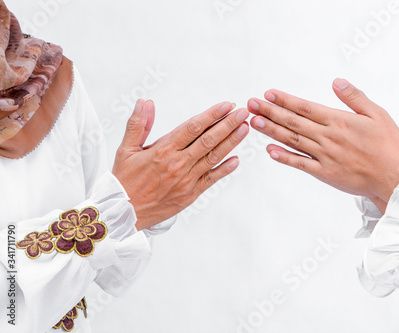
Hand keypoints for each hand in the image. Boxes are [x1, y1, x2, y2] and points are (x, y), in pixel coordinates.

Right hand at [113, 100, 249, 229]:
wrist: (123, 213)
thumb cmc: (125, 180)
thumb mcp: (126, 149)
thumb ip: (138, 124)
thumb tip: (144, 102)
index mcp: (163, 150)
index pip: (193, 127)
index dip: (212, 114)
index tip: (226, 105)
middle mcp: (178, 164)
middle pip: (208, 140)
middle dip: (228, 125)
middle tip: (243, 112)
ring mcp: (186, 180)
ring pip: (213, 157)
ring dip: (231, 142)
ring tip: (244, 129)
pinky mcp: (190, 194)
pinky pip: (211, 179)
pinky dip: (225, 170)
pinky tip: (237, 160)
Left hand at [248, 79, 398, 212]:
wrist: (394, 178)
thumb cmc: (389, 146)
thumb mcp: (378, 114)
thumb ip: (355, 98)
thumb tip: (336, 82)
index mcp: (339, 121)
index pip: (305, 107)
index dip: (285, 100)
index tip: (268, 93)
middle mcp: (327, 137)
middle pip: (293, 122)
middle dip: (270, 111)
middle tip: (251, 104)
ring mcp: (324, 156)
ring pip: (292, 140)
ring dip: (271, 130)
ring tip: (254, 121)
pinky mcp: (324, 173)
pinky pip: (300, 164)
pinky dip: (284, 157)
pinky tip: (269, 151)